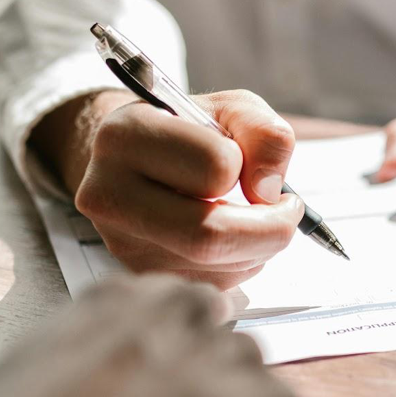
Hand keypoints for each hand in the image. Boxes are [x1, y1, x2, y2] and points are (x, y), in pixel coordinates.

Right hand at [32, 89, 304, 289]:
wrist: (139, 158)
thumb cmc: (189, 131)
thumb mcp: (232, 110)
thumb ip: (265, 134)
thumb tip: (268, 191)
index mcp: (124, 136)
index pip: (215, 167)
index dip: (249, 168)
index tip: (254, 167)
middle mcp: (107, 193)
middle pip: (208, 236)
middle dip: (269, 230)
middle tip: (288, 213)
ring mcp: (118, 242)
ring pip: (214, 268)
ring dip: (256, 249)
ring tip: (250, 218)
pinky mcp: (136, 275)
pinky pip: (209, 286)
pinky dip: (238, 265)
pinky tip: (228, 238)